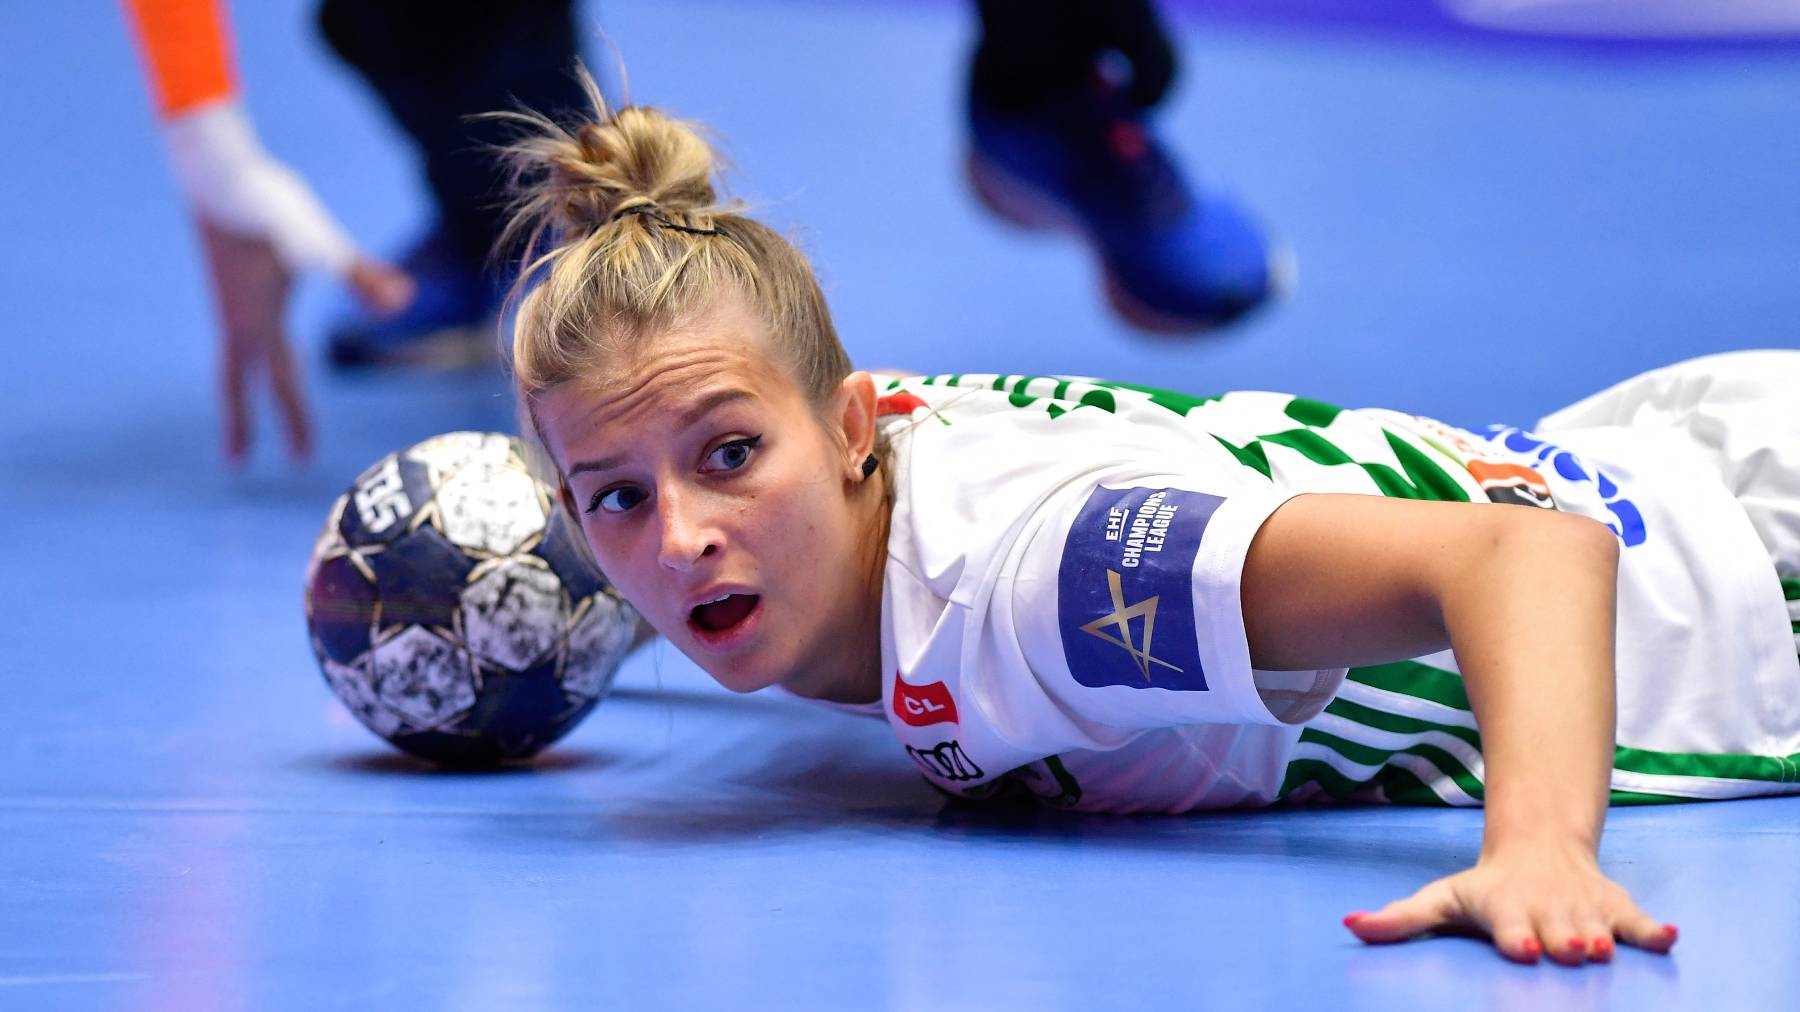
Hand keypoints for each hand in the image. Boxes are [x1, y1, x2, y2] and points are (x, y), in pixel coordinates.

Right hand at [197, 219, 411, 461]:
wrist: (212, 168)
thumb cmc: (267, 203)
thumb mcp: (318, 241)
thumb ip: (361, 275)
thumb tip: (403, 301)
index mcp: (259, 318)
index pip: (283, 381)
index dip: (294, 420)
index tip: (301, 459)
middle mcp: (236, 317)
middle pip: (240, 381)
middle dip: (246, 420)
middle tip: (238, 462)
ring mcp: (228, 301)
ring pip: (232, 358)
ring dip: (237, 388)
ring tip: (239, 409)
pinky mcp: (227, 283)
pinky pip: (235, 333)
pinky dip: (244, 353)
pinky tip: (255, 343)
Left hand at [1343, 844, 1678, 964]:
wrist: (1538, 847)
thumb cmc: (1487, 887)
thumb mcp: (1441, 898)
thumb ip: (1399, 920)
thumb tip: (1347, 925)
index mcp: (1507, 910)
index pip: (1511, 926)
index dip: (1516, 937)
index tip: (1521, 947)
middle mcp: (1548, 911)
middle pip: (1559, 932)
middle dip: (1565, 941)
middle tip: (1571, 949)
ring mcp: (1584, 911)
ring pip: (1599, 929)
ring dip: (1604, 938)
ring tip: (1605, 948)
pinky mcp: (1616, 910)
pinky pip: (1641, 922)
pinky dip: (1655, 930)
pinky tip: (1671, 937)